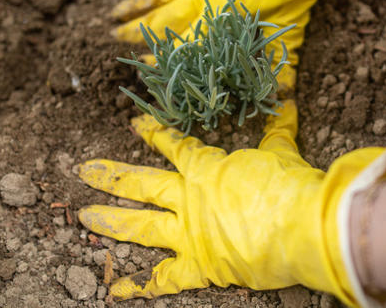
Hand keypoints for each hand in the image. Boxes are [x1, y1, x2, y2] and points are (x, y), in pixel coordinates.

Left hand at [78, 100, 385, 305]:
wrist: (302, 224)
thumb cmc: (290, 184)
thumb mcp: (283, 150)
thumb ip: (278, 128)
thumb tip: (287, 98)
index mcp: (207, 168)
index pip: (174, 146)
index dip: (153, 134)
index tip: (134, 124)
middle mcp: (189, 198)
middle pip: (142, 183)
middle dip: (111, 176)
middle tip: (83, 170)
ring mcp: (189, 233)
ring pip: (141, 225)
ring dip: (111, 220)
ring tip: (84, 216)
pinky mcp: (199, 266)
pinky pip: (165, 279)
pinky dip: (140, 285)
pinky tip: (113, 288)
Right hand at [110, 0, 385, 88]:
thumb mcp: (290, 28)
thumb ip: (280, 62)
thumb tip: (283, 96)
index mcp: (217, 22)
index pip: (182, 48)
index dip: (163, 62)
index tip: (143, 70)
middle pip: (161, 19)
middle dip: (135, 31)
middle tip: (113, 38)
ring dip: (138, 2)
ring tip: (115, 11)